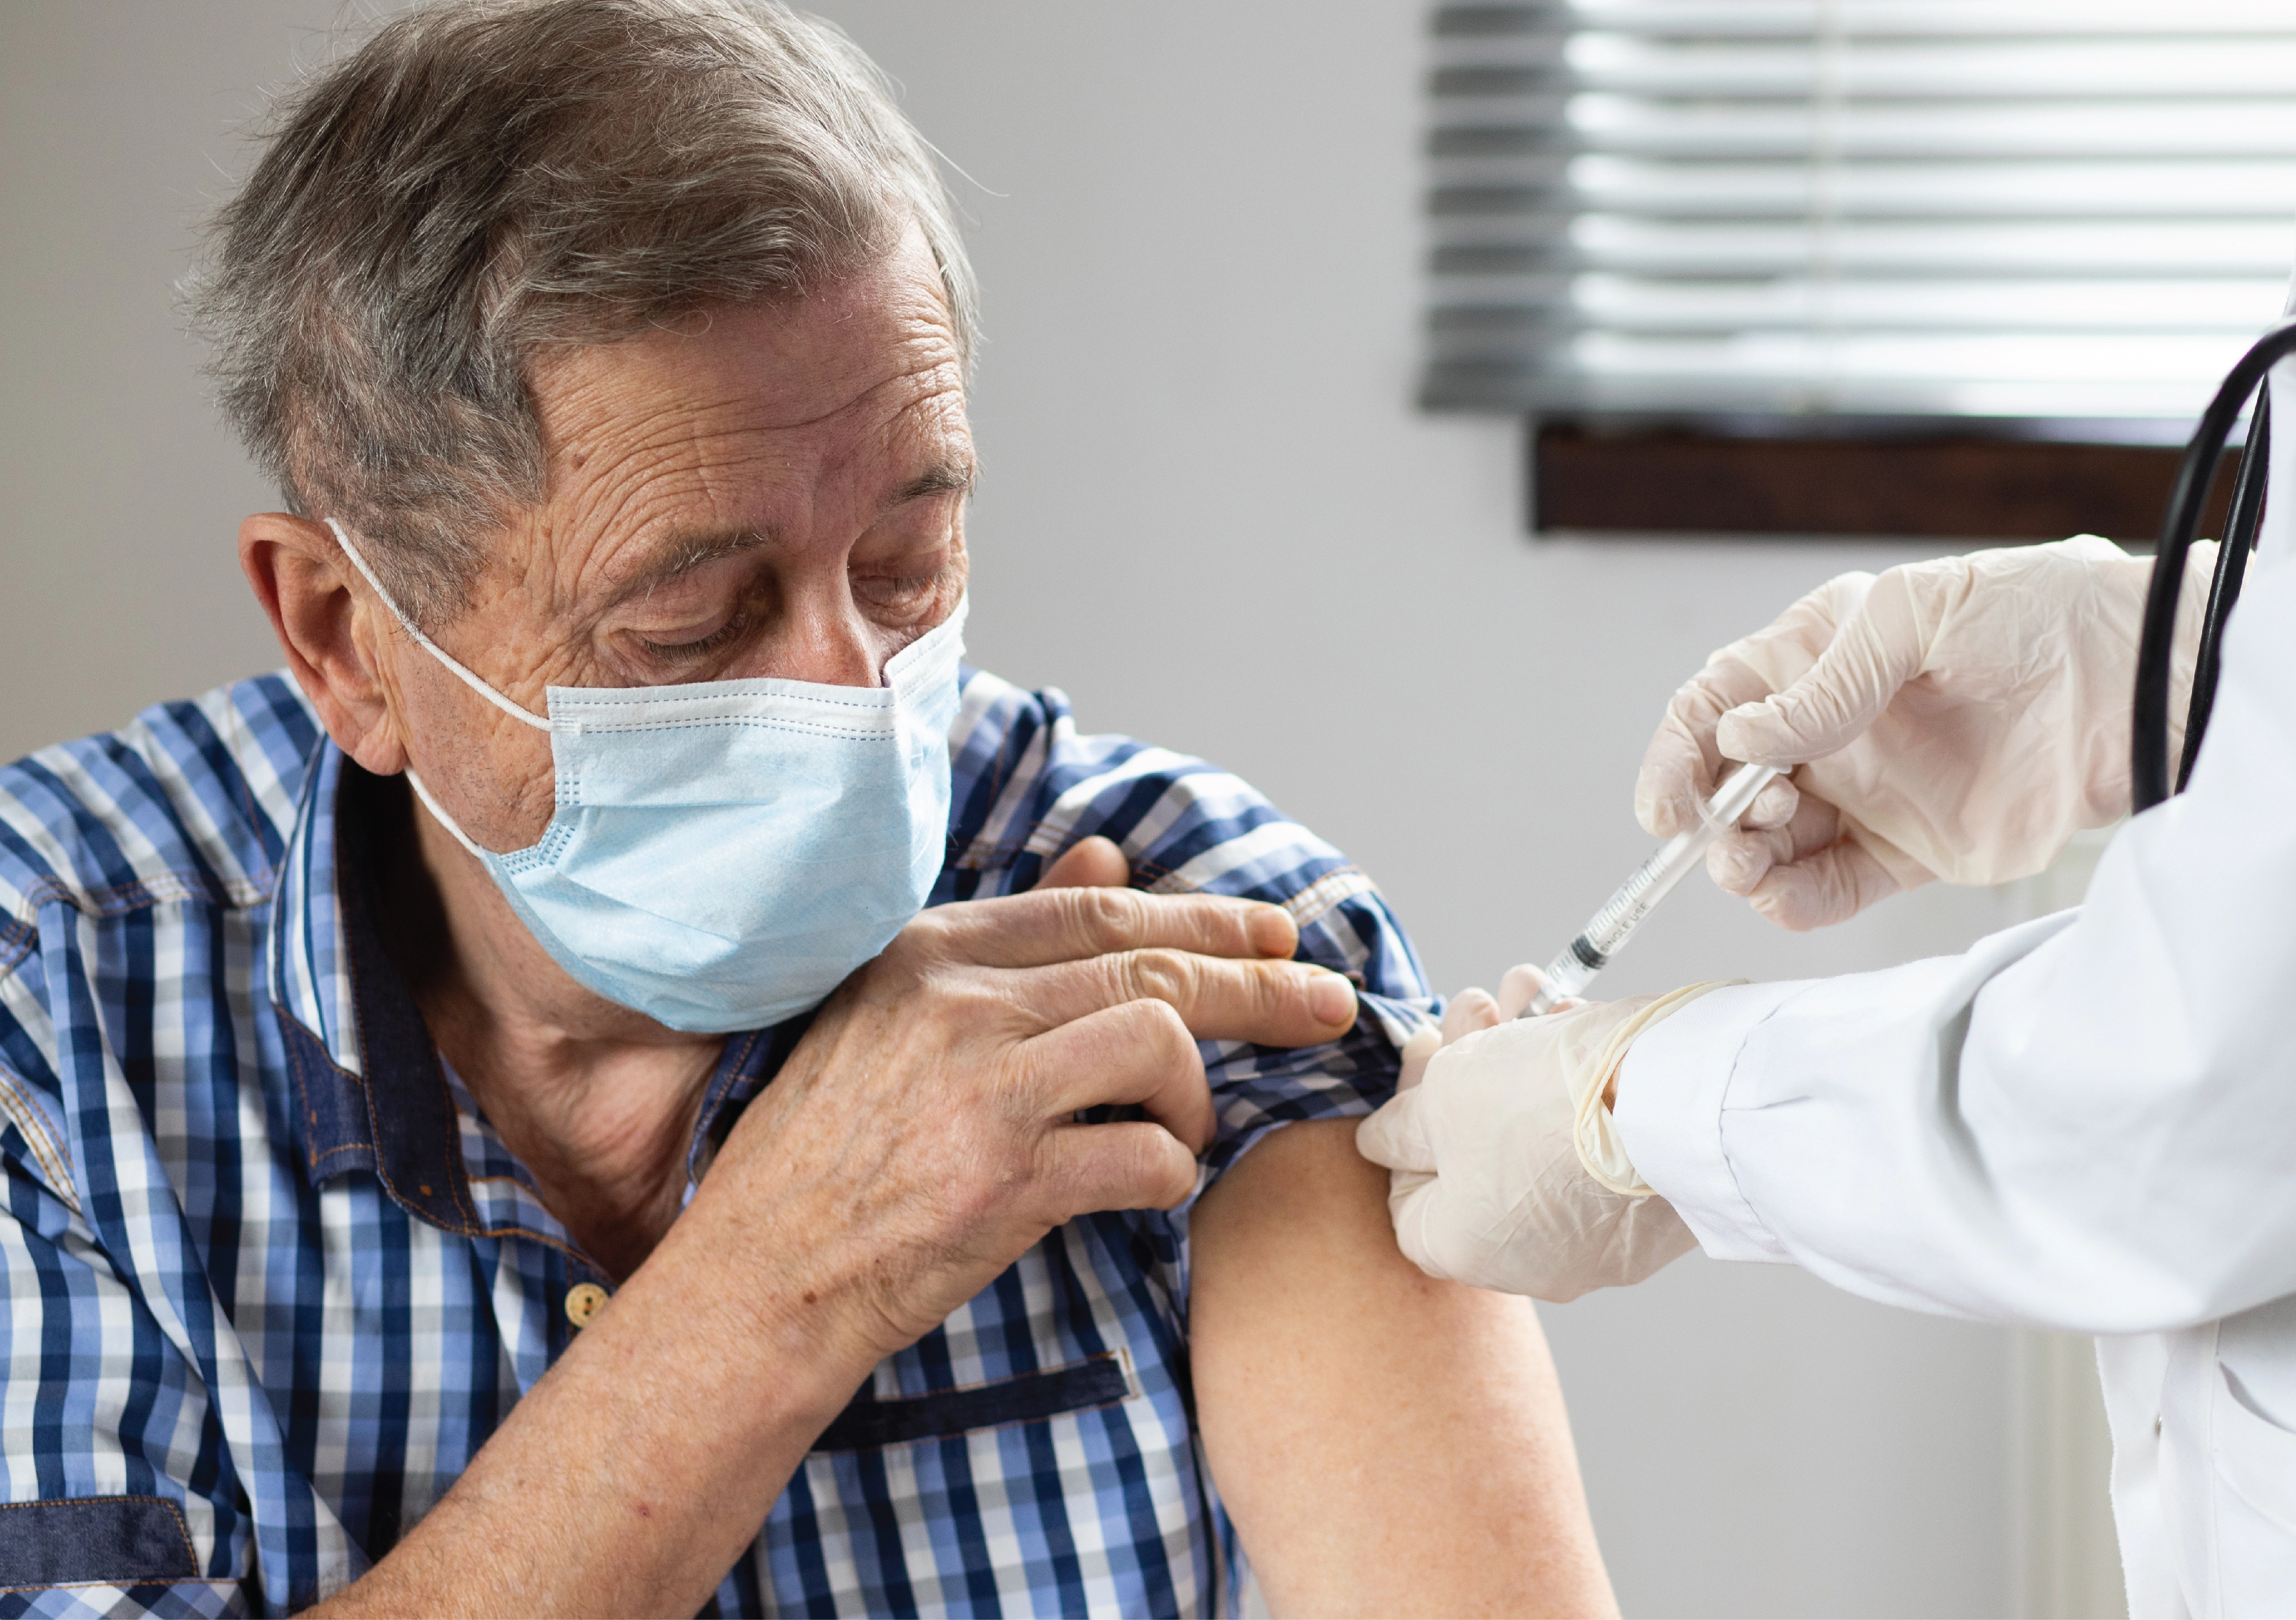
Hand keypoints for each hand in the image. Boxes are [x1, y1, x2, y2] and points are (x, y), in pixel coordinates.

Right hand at [701, 837, 1359, 1360]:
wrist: (760, 1278)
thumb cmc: (827, 1153)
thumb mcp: (895, 1017)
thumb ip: (1008, 938)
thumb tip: (1108, 860)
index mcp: (931, 953)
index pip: (1101, 911)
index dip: (1206, 917)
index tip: (1275, 931)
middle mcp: (958, 1004)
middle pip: (1154, 968)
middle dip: (1261, 984)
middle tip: (1328, 1005)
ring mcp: (982, 1090)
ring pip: (1161, 1043)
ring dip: (1196, 1095)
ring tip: (1180, 1126)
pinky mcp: (1005, 1182)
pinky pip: (1148, 1155)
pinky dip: (1170, 1170)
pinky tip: (1148, 1183)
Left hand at [1359, 983, 1714, 1301]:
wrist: (1678, 1102)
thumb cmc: (1542, 1103)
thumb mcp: (1444, 1096)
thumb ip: (1402, 1124)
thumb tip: (1385, 1140)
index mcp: (1465, 1249)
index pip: (1408, 1192)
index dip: (1407, 1117)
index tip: (1426, 1050)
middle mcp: (1532, 1261)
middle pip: (1476, 1154)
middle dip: (1470, 1066)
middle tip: (1478, 1005)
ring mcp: (1599, 1239)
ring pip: (1539, 1135)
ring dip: (1524, 1056)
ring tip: (1529, 989)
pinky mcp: (1653, 1207)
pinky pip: (1598, 1141)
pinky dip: (1581, 1081)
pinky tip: (1575, 1017)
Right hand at [1634, 536, 2214, 929]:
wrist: (2141, 684)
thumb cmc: (2040, 614)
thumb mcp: (1916, 613)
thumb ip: (1826, 681)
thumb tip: (1741, 737)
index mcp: (1818, 659)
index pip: (1715, 708)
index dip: (1677, 757)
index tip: (1668, 805)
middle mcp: (1832, 731)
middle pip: (1729, 786)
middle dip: (1711, 817)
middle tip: (1738, 827)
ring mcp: (1868, 794)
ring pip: (1771, 846)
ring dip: (1744, 865)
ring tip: (1754, 866)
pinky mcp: (1911, 851)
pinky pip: (1831, 889)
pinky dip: (1796, 904)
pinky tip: (1786, 898)